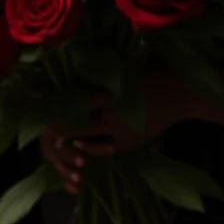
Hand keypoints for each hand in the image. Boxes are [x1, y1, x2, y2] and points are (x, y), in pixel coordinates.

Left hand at [39, 69, 189, 193]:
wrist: (180, 94)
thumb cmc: (151, 75)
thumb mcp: (124, 73)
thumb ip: (102, 80)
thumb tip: (76, 76)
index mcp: (110, 95)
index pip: (77, 104)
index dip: (59, 107)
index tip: (43, 105)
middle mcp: (113, 116)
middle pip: (78, 125)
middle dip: (60, 128)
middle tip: (43, 127)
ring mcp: (121, 132)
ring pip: (88, 140)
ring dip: (72, 140)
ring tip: (55, 139)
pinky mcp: (129, 143)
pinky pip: (104, 149)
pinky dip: (90, 148)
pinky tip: (80, 145)